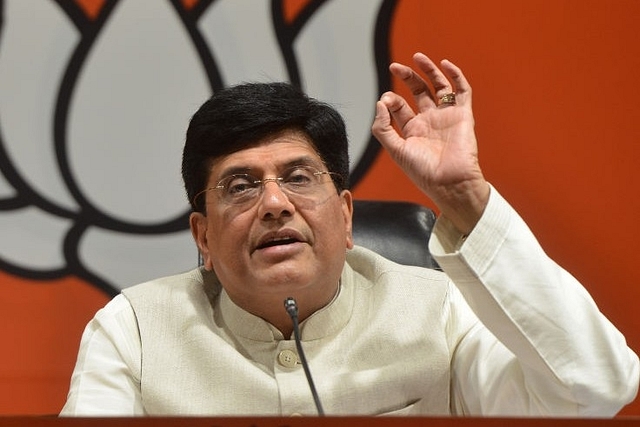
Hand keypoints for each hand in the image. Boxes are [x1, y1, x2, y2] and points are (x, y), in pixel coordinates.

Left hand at [371, 52, 489, 234]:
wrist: (450, 183)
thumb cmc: (423, 172)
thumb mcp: (396, 150)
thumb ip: (383, 128)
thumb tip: (380, 103)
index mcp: (413, 130)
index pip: (399, 107)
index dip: (390, 100)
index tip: (385, 101)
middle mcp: (429, 121)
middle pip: (418, 91)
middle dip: (407, 77)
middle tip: (395, 66)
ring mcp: (446, 116)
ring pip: (439, 86)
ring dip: (429, 70)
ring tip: (417, 57)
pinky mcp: (463, 115)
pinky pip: (462, 91)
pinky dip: (455, 76)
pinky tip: (445, 64)